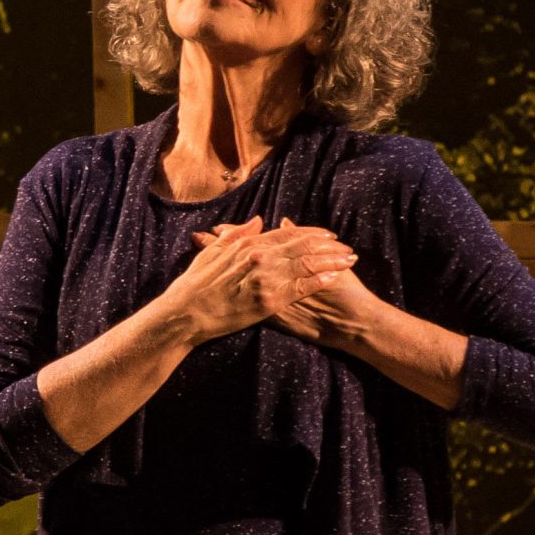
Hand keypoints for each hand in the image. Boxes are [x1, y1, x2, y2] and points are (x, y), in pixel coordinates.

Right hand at [164, 215, 356, 345]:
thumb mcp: (212, 253)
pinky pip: (300, 288)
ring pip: (307, 265)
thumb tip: (258, 221)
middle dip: (329, 246)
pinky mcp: (269, 302)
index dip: (311, 233)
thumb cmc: (195, 285)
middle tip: (346, 247)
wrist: (186, 314)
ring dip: (331, 261)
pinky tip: (333, 278)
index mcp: (247, 245)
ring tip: (349, 260)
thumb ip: (236, 234)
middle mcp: (259, 258)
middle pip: (303, 247)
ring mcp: (265, 280)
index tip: (328, 234)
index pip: (287, 233)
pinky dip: (318, 281)